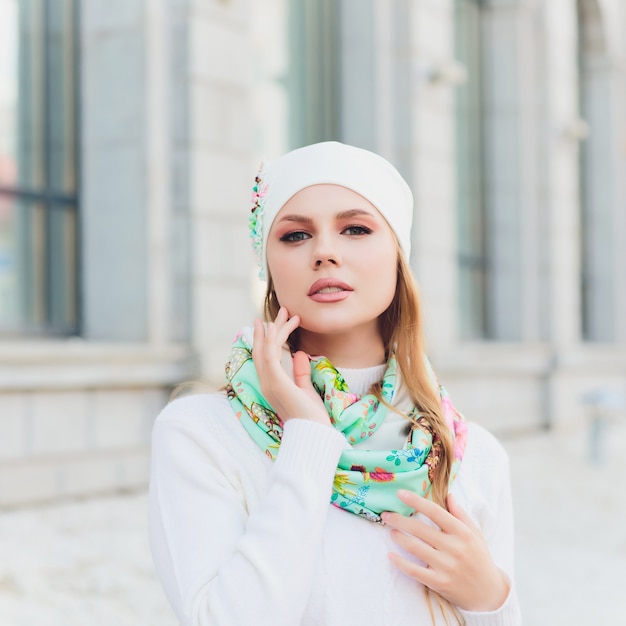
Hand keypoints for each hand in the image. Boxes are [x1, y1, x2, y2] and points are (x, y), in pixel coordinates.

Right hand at [252, 307, 330, 426]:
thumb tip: (300, 354)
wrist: (313, 432)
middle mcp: (266, 383)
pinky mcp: (276, 381)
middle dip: (269, 329)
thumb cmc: (310, 416)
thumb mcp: (305, 389)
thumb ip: (300, 372)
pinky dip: (270, 340)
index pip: (265, 358)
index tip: (270, 323)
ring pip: (266, 349)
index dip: (265, 339)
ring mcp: (269, 382)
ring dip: (275, 329)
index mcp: (272, 385)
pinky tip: (274, 327)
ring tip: (286, 312)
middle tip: (282, 311)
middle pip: (262, 350)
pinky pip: (269, 356)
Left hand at [381, 490, 508, 611]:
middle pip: (420, 529)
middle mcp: (454, 548)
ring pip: (415, 547)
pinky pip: (415, 571)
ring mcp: (446, 566)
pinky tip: (390, 555)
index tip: (400, 493)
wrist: (489, 592)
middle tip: (386, 514)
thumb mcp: (474, 532)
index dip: (416, 501)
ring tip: (391, 531)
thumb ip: (460, 513)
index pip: (435, 512)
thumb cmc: (479, 558)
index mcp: (462, 532)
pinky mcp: (440, 582)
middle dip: (399, 520)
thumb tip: (448, 494)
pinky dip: (400, 563)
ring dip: (399, 537)